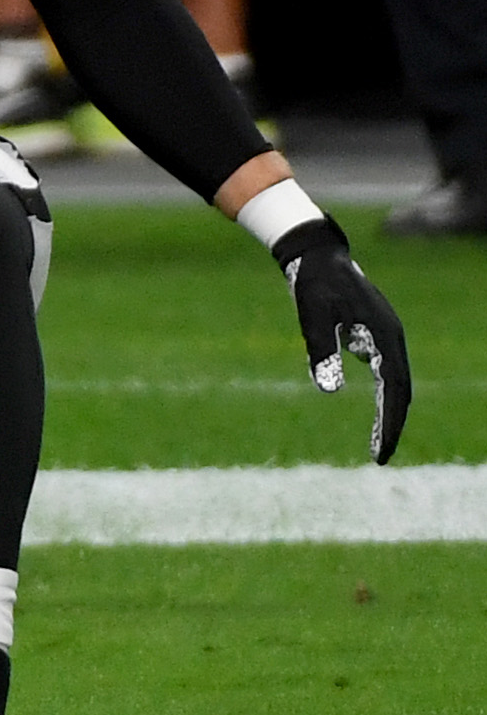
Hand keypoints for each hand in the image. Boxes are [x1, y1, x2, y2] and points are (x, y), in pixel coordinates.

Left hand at [278, 222, 411, 463]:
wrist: (316, 255)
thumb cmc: (313, 284)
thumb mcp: (312, 316)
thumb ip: (321, 350)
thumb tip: (330, 391)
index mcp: (384, 335)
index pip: (395, 389)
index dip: (389, 423)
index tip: (380, 452)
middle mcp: (393, 338)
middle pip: (402, 391)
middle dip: (392, 425)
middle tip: (380, 458)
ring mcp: (387, 337)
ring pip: (397, 384)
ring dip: (390, 413)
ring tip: (378, 445)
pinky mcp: (376, 336)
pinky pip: (387, 373)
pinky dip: (384, 397)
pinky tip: (375, 415)